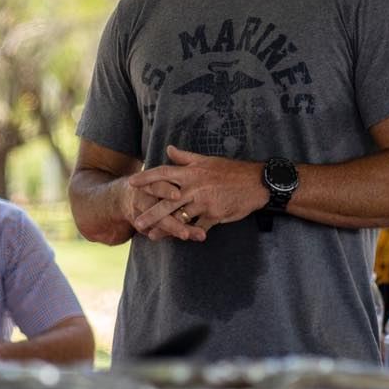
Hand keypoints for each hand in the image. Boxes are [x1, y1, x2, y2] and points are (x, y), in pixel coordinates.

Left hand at [128, 145, 266, 240]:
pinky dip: (187, 234)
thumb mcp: (207, 160)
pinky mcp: (214, 216)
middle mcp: (195, 188)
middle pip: (167, 201)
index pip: (164, 173)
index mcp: (191, 173)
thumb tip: (168, 149)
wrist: (256, 183)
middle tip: (136, 221)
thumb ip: (185, 157)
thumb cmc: (230, 171)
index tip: (132, 183)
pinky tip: (179, 239)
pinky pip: (197, 228)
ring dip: (165, 229)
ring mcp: (204, 203)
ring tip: (152, 236)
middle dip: (150, 213)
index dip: (147, 178)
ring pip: (180, 218)